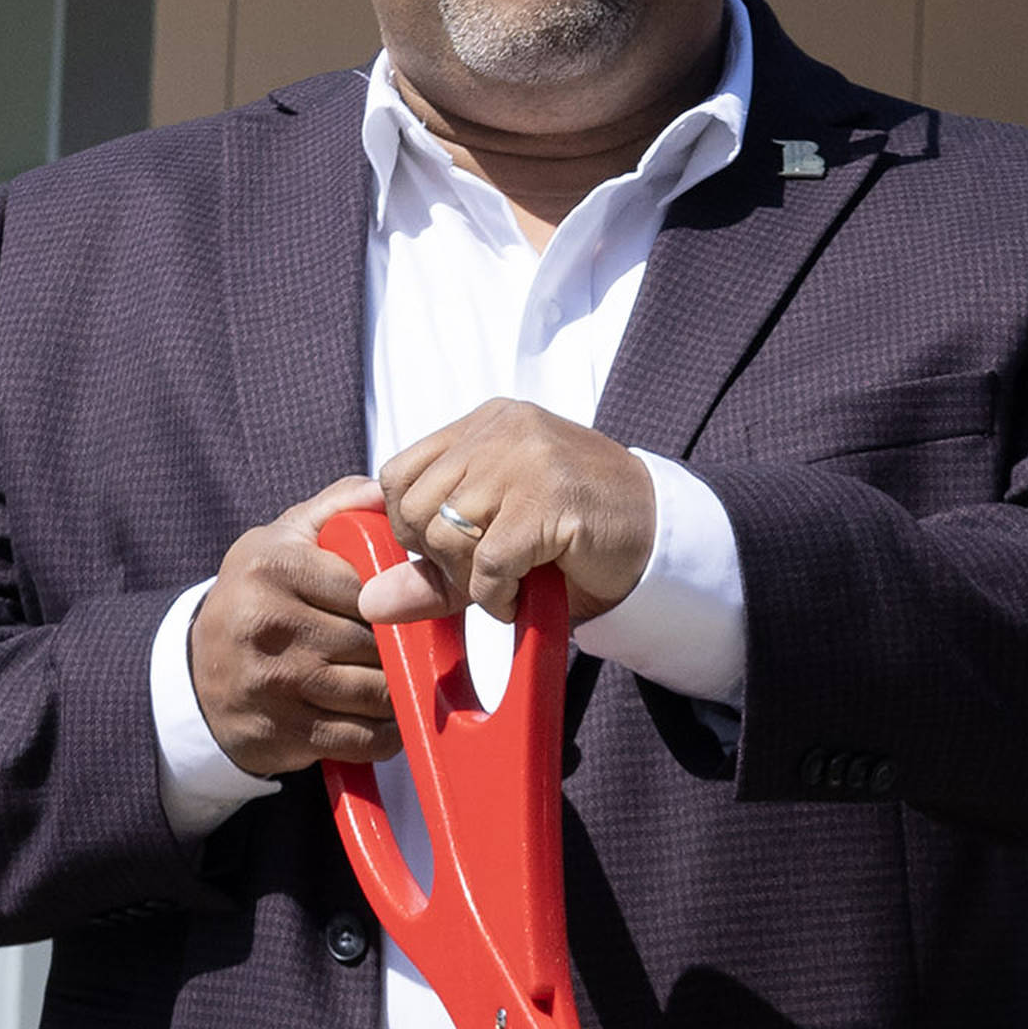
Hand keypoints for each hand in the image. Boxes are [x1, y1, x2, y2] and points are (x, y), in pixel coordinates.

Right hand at [192, 473, 398, 780]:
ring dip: (397, 693)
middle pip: (376, 640)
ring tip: (398, 681)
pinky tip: (383, 718)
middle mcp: (269, 623)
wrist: (196, 676)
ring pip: (377, 692)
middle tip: (406, 648)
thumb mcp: (281, 540)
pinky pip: (363, 739)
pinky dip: (386, 734)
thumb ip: (335, 508)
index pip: (370, 585)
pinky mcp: (282, 733)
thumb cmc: (255, 600)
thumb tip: (383, 490)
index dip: (393, 600)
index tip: (398, 607)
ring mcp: (275, 683)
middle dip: (399, 648)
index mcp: (272, 566)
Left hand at [363, 399, 652, 625]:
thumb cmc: (574, 536)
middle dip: (438, 559)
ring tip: (505, 585)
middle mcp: (501, 430)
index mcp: (483, 425)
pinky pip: (490, 561)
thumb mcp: (493, 545)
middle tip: (479, 576)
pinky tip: (522, 595)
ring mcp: (528, 457)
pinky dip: (497, 595)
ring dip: (471, 580)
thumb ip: (430, 567)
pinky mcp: (551, 496)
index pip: (399, 474)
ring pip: (448, 533)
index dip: (409, 527)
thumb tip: (370, 602)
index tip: (446, 553)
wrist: (657, 535)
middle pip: (416, 507)